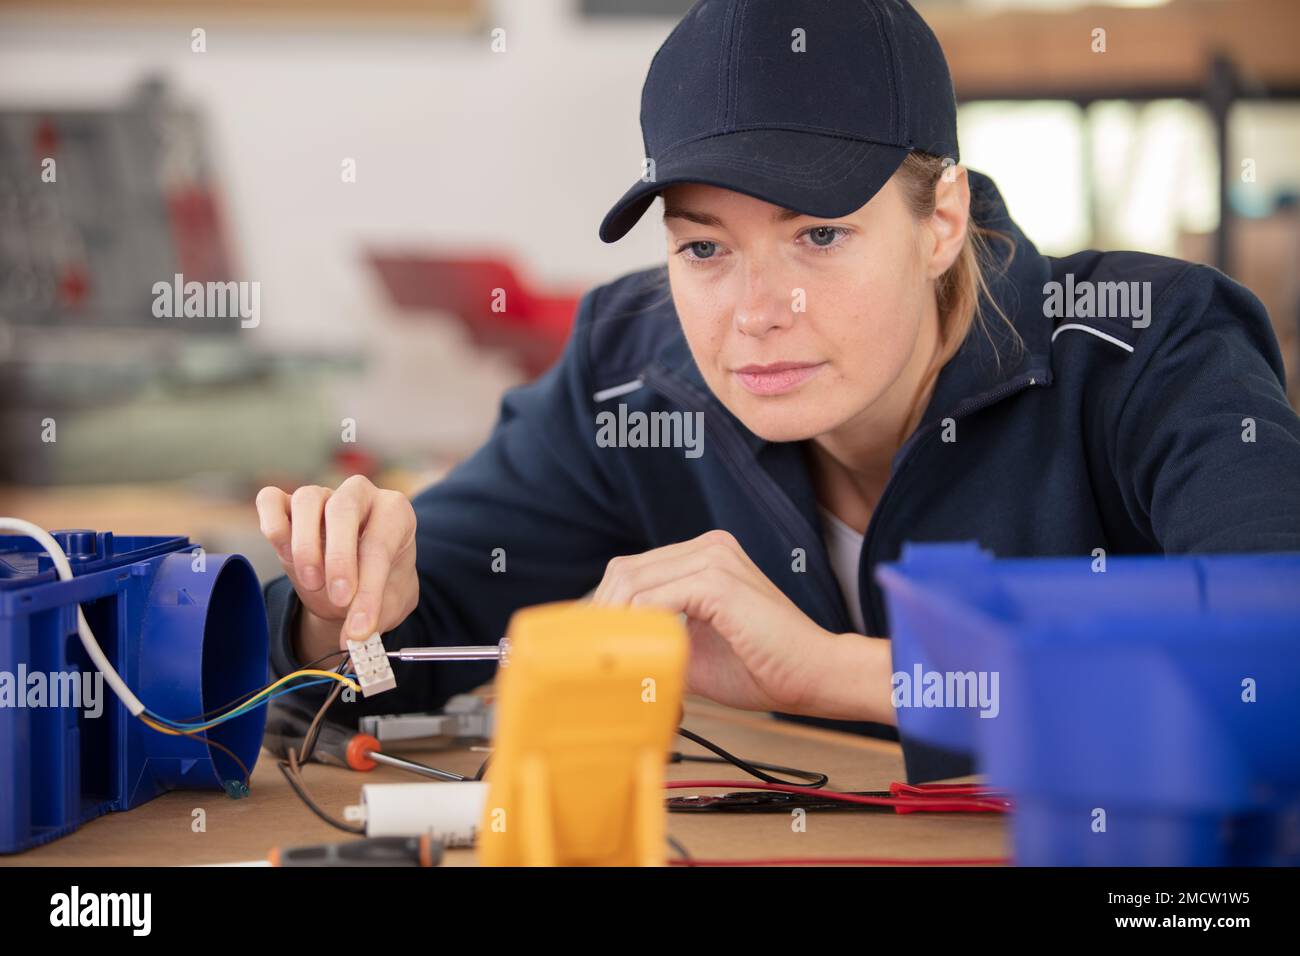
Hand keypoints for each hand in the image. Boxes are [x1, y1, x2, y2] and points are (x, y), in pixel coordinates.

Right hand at [255, 475, 418, 652]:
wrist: (357, 583)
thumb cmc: (380, 586)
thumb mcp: (389, 604)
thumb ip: (375, 617)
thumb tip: (353, 637)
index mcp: (396, 513)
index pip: (380, 545)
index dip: (369, 590)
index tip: (359, 628)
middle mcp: (360, 495)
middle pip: (344, 508)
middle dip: (339, 559)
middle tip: (339, 599)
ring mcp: (323, 495)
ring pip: (307, 500)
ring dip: (305, 546)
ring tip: (312, 583)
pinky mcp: (289, 505)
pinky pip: (271, 500)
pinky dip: (273, 524)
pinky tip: (283, 553)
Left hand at [591, 529, 832, 713]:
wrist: (814, 676)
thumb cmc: (761, 667)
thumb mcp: (691, 649)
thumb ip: (655, 638)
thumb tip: (608, 651)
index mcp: (704, 555)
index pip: (631, 571)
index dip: (603, 607)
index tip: (589, 645)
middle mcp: (708, 546)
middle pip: (624, 570)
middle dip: (601, 614)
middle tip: (593, 655)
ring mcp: (715, 558)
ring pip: (633, 582)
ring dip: (615, 624)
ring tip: (612, 660)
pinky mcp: (720, 581)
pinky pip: (656, 600)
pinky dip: (638, 628)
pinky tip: (638, 654)